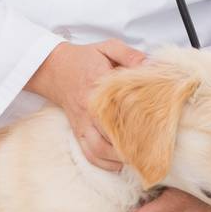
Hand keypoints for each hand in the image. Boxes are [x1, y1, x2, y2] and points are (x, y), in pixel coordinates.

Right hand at [26, 37, 146, 171]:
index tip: (155, 127)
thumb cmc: (85, 58)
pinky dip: (104, 164)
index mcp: (97, 87)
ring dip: (118, 158)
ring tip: (138, 158)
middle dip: (129, 146)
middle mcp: (88, 109)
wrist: (54, 68)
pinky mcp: (78, 131)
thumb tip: (150, 64)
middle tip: (151, 149)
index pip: (117, 109)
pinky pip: (89, 154)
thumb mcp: (107, 47)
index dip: (136, 121)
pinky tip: (120, 163)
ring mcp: (81, 123)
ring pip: (98, 150)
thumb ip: (129, 54)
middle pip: (108, 136)